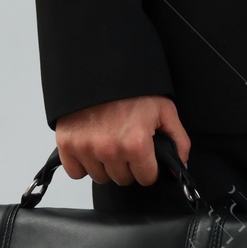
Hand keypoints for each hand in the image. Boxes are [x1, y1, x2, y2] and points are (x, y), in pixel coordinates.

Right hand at [54, 94, 190, 186]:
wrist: (98, 68)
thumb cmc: (131, 88)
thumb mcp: (164, 109)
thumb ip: (177, 140)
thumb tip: (179, 167)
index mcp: (136, 143)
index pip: (146, 178)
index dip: (148, 167)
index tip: (144, 156)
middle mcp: (110, 149)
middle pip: (123, 179)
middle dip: (128, 166)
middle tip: (126, 145)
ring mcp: (86, 148)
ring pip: (100, 177)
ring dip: (106, 166)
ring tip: (109, 142)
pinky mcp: (67, 144)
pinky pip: (76, 172)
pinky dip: (82, 164)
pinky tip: (91, 147)